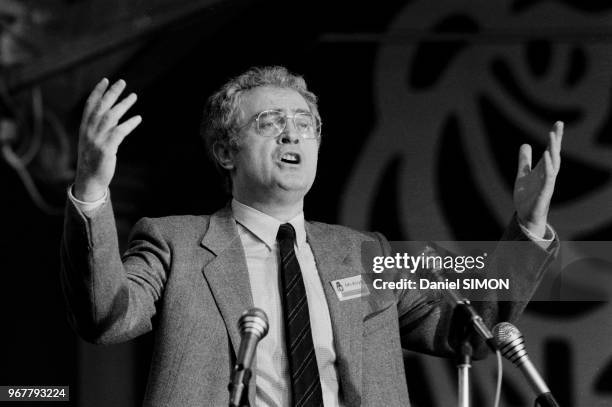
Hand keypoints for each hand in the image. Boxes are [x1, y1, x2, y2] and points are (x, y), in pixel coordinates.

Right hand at [74, 78, 141, 200]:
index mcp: (84, 128)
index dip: (98, 92)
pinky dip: (129, 124)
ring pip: (110, 116)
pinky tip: (138, 118)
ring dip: (123, 105)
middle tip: (123, 82)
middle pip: (101, 107)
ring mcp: (97, 140)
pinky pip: (119, 132)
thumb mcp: (91, 141)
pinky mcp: (106, 149)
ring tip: (134, 96)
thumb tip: (112, 113)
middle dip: (112, 93)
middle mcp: (89, 131)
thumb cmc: (93, 159)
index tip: (106, 80)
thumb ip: (99, 127)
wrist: (90, 180)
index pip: (90, 105)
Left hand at [513, 121, 562, 237]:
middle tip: (559, 124)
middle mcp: (548, 174)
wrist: (525, 215)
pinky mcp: (544, 192)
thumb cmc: (527, 196)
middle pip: (555, 154)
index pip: (551, 151)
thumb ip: (524, 161)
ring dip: (553, 150)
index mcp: (543, 169)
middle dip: (556, 139)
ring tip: (552, 136)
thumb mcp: (522, 174)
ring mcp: (548, 183)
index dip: (555, 138)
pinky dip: (548, 166)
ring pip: (554, 164)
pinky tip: (546, 156)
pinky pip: (548, 178)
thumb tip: (525, 144)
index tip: (558, 123)